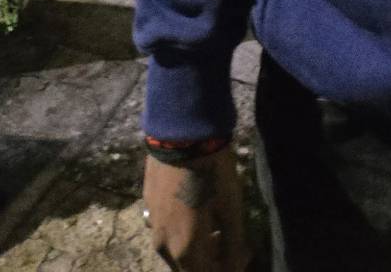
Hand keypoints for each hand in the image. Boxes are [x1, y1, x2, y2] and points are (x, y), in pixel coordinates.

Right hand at [141, 148, 249, 270]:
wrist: (181, 131)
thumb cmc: (213, 171)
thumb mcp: (231, 208)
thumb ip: (233, 245)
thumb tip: (236, 265)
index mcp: (185, 250)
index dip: (228, 267)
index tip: (243, 251)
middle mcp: (163, 245)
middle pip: (189, 268)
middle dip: (211, 261)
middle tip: (229, 238)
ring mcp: (152, 225)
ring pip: (176, 252)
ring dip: (196, 247)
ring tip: (214, 223)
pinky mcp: (147, 205)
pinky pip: (166, 231)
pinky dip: (182, 231)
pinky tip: (196, 208)